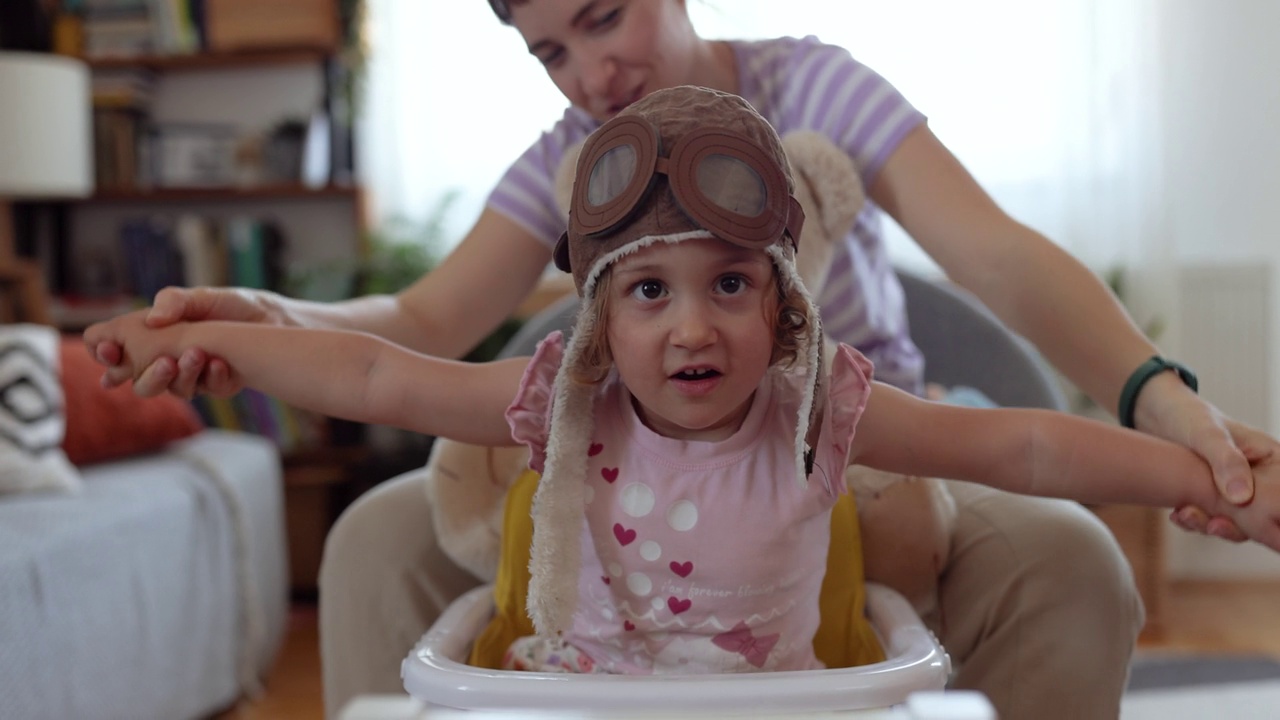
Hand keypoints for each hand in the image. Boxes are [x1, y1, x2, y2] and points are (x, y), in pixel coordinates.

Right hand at [86, 286, 271, 397]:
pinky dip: (213, 376)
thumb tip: (152, 320)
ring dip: (183, 375)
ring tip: (198, 354)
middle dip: (148, 377)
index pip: (112, 352)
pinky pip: (208, 389)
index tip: (111, 350)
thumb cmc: (232, 305)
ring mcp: (191, 375)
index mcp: (151, 336)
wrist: (274, 319)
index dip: (104, 354)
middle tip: (165, 361)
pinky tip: (221, 363)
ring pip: (174, 390)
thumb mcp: (202, 296)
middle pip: (140, 384)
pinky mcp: (217, 384)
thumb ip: (175, 301)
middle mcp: (166, 359)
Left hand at [1136, 374, 1277, 540]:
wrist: (1156, 415)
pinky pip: (1208, 519)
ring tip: (1186, 515)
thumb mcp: (1208, 435)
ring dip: (1211, 525)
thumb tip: (1243, 498)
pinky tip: (1177, 515)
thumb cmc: (1188, 416)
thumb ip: (1227, 462)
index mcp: (1271, 461)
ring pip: (1234, 522)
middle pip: (1262, 517)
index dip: (1276, 513)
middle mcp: (1257, 480)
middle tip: (1215, 526)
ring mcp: (1233, 492)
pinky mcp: (1210, 499)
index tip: (1258, 520)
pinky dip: (1193, 521)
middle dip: (1238, 527)